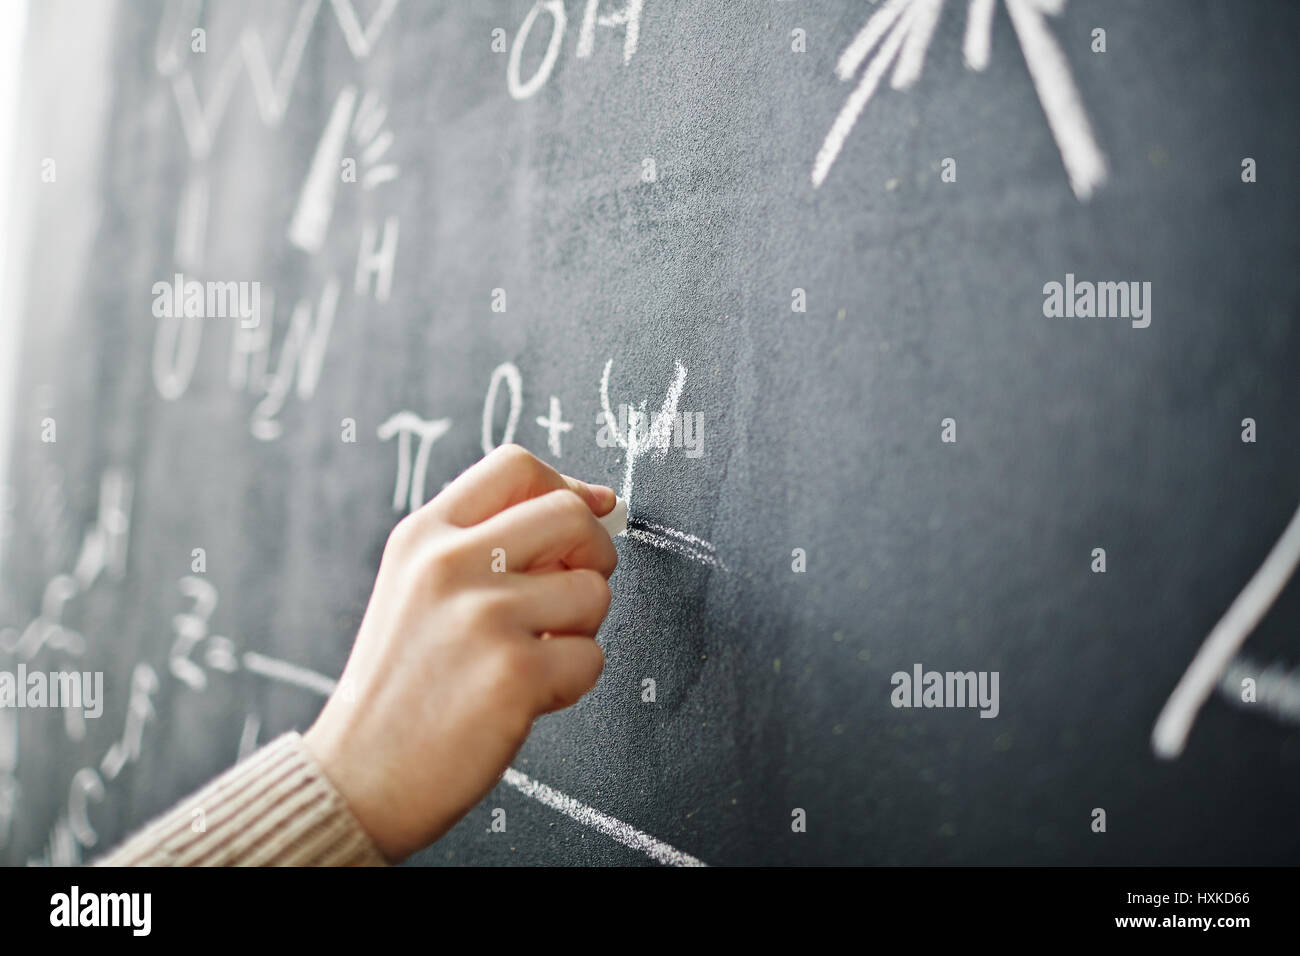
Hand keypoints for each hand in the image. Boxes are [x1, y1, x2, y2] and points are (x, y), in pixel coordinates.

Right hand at [302, 444, 618, 861]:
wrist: (358, 777)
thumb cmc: (399, 686)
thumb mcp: (416, 588)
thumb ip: (486, 543)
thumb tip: (596, 503)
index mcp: (423, 536)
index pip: (515, 466)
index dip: (567, 486)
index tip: (589, 514)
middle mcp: (450, 564)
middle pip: (570, 515)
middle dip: (592, 554)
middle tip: (569, 595)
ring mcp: (483, 616)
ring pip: (592, 591)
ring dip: (580, 630)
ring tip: (532, 656)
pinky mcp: (514, 671)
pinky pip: (590, 657)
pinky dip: (571, 682)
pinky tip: (525, 697)